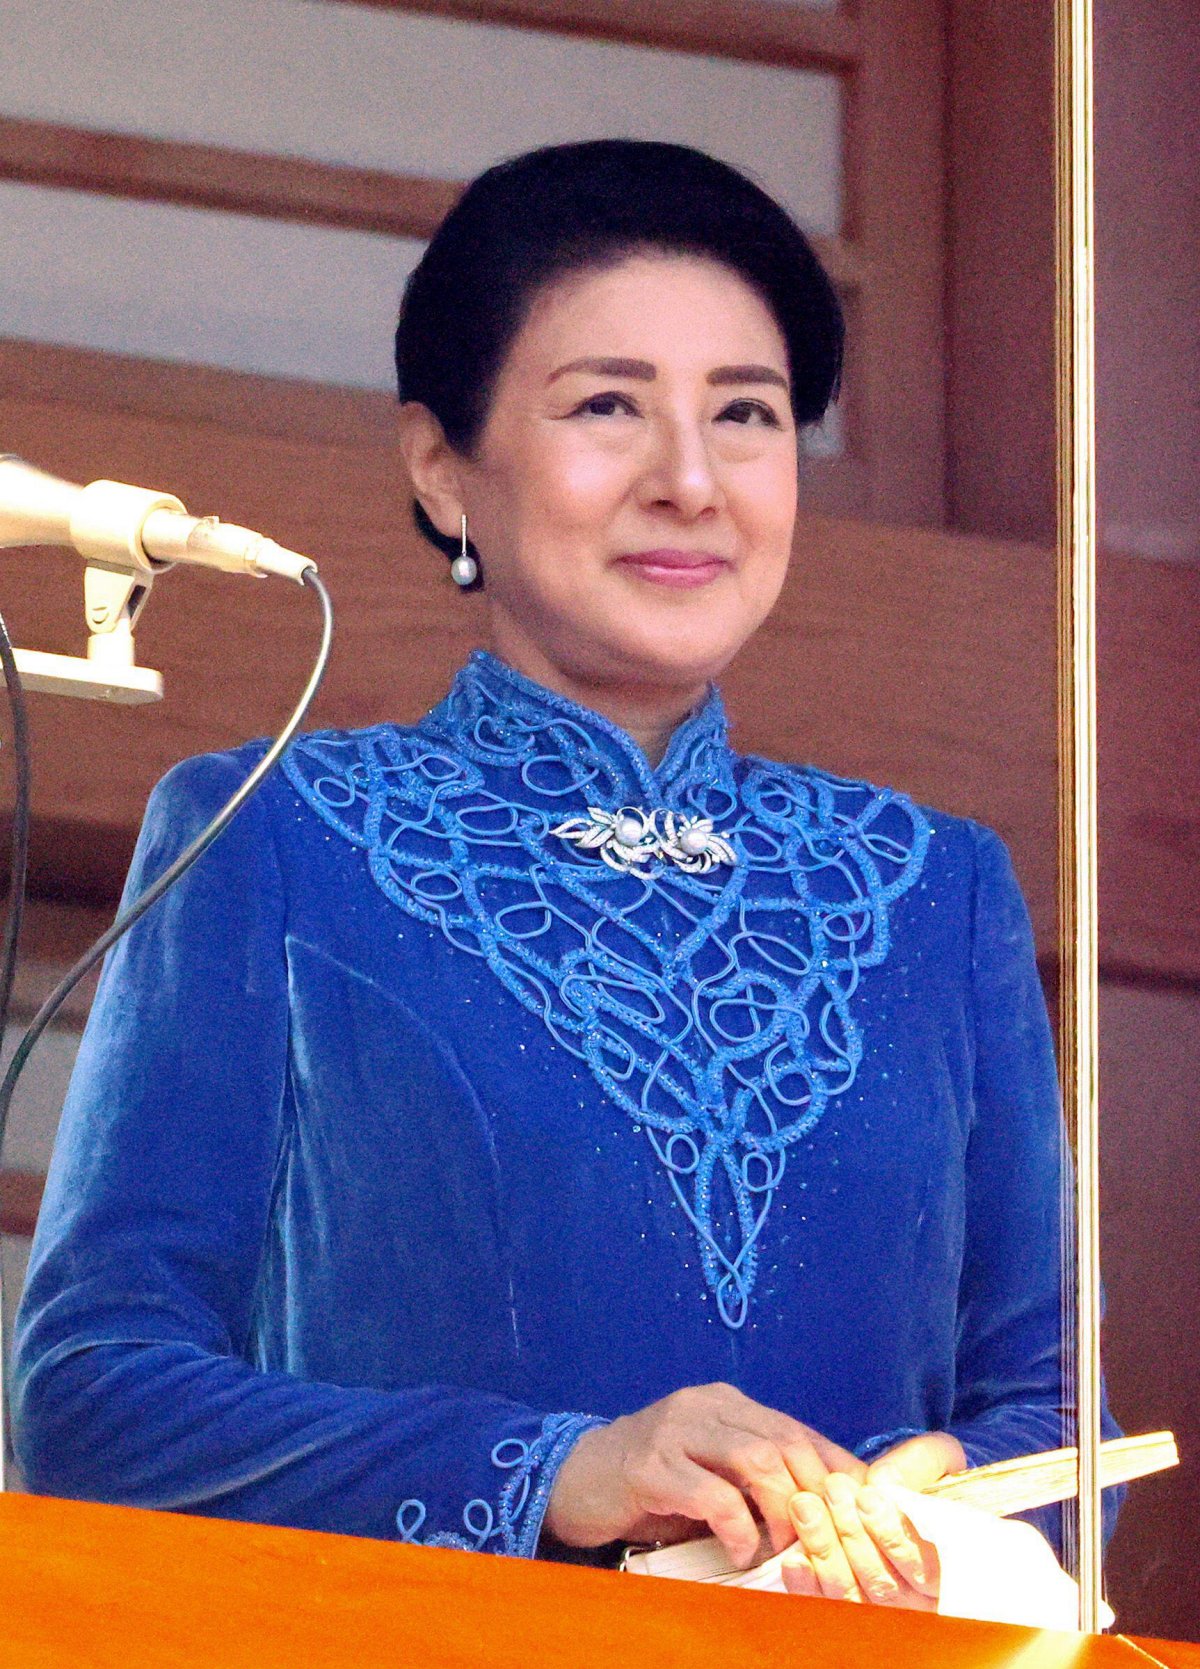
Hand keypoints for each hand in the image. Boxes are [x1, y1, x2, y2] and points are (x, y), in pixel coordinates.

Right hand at [542, 1382, 865, 1566]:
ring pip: (755, 1461)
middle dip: (813, 1494)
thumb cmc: (652, 1482)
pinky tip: (738, 1552)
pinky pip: (713, 1496)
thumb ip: (752, 1476)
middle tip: (822, 1539)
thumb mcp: (708, 1468)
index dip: (833, 1466)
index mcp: (725, 1402)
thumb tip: (819, 1509)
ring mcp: (676, 1430)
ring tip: (780, 1550)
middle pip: (783, 1441)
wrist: (577, 1478)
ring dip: (780, 1513)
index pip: (796, 1428)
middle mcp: (704, 1405)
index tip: (861, 1505)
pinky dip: (737, 1529)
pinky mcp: (651, 1466)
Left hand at [780, 1431, 965, 1608]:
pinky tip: (793, 1558)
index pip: (925, 1570)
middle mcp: (915, 1601)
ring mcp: (876, 1610)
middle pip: (883, 1584)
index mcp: (946, 1572)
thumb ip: (921, 1464)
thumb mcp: (937, 1463)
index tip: (867, 1496)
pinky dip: (806, 1585)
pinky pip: (822, 1606)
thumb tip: (883, 1481)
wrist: (897, 1499)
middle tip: (833, 1489)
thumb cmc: (924, 1483)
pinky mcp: (840, 1609)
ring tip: (805, 1505)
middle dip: (852, 1533)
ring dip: (824, 1549)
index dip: (894, 1536)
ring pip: (850, 1595)